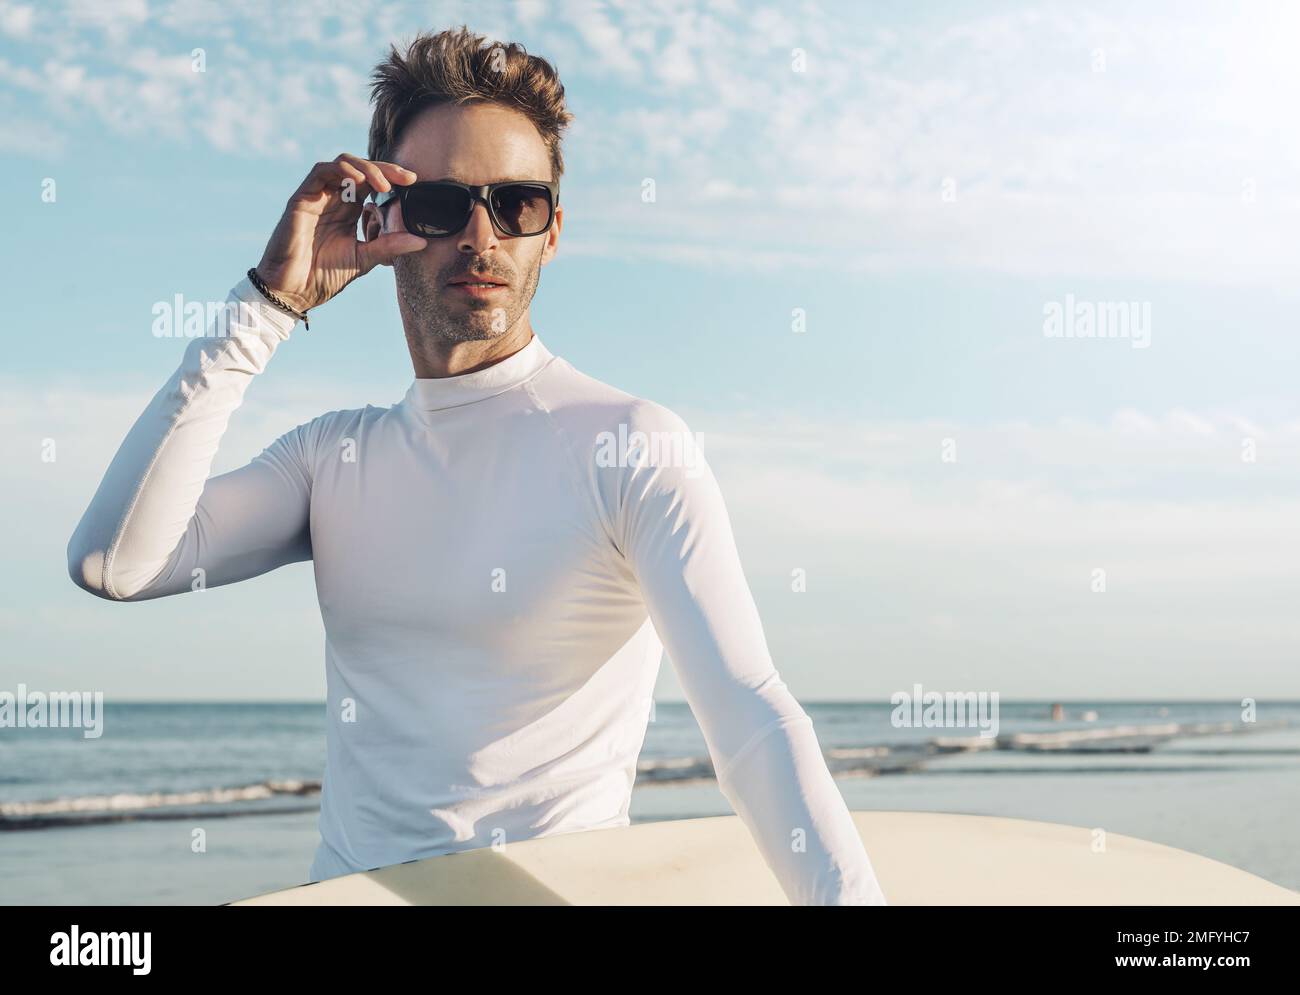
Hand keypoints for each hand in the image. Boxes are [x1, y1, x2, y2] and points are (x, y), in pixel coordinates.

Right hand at [255, 153, 426, 312]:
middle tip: (406, 179)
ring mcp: (318, 196)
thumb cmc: (324, 276)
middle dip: (385, 169)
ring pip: (342, 163)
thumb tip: (422, 241)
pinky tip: (359, 182)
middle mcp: (334, 198)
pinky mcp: (302, 198)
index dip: (392, 178)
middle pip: (361, 168)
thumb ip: (390, 247)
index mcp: (349, 210)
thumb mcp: (365, 259)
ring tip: (383, 185)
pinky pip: (321, 171)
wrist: (294, 291)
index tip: (413, 182)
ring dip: (366, 169)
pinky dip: (341, 170)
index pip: (372, 183)